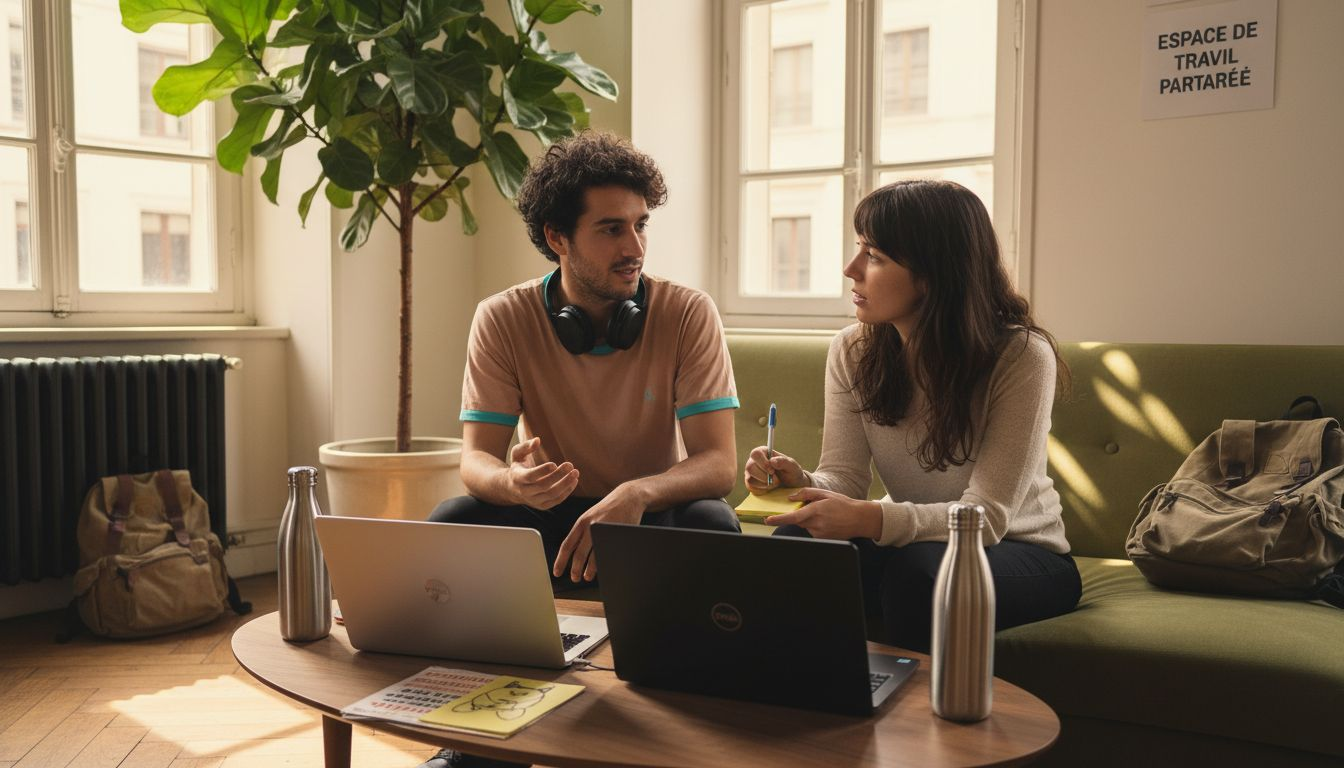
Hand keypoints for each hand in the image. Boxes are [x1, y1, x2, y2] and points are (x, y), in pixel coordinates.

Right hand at [506, 437, 579, 509]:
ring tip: (575, 472)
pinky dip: (567, 492)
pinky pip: (556, 500)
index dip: (542, 471)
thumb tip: (537, 440)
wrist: (513, 488)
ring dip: (565, 484)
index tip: (554, 464)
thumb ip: (526, 446)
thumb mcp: (517, 454)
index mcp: (517, 477)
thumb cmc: (519, 466)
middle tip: (570, 465)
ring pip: (551, 495)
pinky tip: (574, 481)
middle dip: (558, 476)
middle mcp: (524, 491)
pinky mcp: (542, 506)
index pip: (530, 477)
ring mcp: (533, 500)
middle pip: (543, 486)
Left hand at [553, 483, 646, 581]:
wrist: (629, 496)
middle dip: (576, 569)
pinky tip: (604, 567)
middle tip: (575, 578)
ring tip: (587, 577)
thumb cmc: (608, 509)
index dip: (561, 561)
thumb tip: (575, 555)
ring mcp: (605, 530)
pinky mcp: (617, 533)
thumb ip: (583, 533)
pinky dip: (604, 562)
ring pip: (594, 555)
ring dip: (590, 569)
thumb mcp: (591, 517)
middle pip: (580, 553)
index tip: (557, 573)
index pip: (567, 545)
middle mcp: (591, 526)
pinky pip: (608, 552)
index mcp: (581, 523)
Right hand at [744, 446, 807, 491]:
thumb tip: (772, 461)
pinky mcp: (750, 483)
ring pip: (750, 479)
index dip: (763, 463)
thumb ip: (783, 462)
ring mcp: (750, 472)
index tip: (772, 471)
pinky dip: (762, 489)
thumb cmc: (791, 472)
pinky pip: (751, 487)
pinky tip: (770, 487)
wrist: (791, 485)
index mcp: (763, 452)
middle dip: (764, 476)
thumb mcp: (792, 466)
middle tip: (776, 480)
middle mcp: (754, 461)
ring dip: (764, 484)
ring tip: (775, 483)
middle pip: (750, 467)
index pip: (756, 454)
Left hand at [765, 487, 881, 540]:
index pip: (793, 517)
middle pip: (798, 520)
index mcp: (816, 511)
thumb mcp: (825, 493)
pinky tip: (827, 521)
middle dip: (799, 514)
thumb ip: (806, 494)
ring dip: (809, 520)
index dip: (779, 519)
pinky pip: (812, 531)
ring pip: (805, 526)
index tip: (768, 519)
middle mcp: (817, 524)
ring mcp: (820, 533)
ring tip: (825, 515)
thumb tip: (791, 498)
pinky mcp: (823, 539)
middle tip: (814, 508)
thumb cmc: (843, 504)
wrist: (860, 519)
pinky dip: (815, 525)